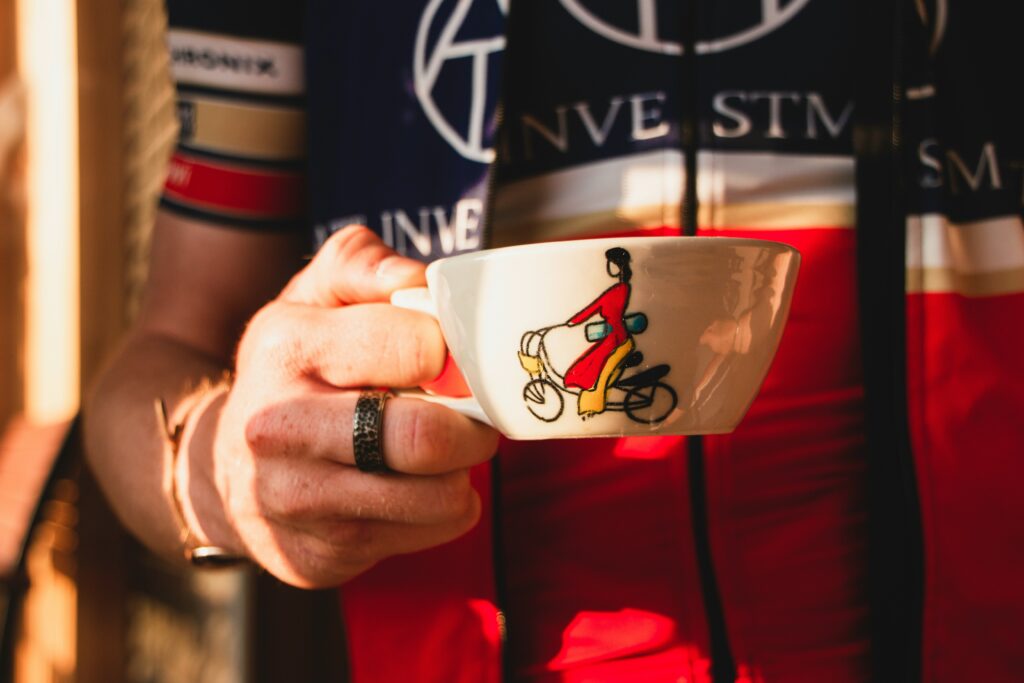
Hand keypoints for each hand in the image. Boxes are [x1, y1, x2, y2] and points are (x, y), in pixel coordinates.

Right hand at [177, 226, 499, 587]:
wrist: (222, 467)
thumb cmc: (292, 369)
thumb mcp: (312, 297)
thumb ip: (363, 264)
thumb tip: (419, 279)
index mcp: (287, 346)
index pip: (417, 348)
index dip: (456, 354)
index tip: (457, 361)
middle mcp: (279, 426)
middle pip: (423, 438)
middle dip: (474, 428)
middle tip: (476, 418)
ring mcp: (295, 499)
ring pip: (436, 497)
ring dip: (462, 474)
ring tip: (446, 454)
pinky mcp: (317, 555)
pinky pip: (425, 535)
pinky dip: (441, 512)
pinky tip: (415, 489)